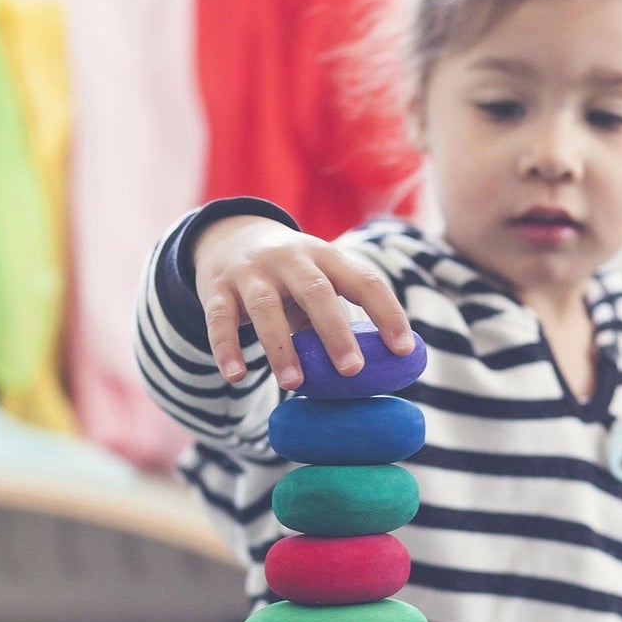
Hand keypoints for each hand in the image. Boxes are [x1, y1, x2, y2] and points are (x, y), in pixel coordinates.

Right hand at [192, 215, 415, 388]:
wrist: (228, 237)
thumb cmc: (288, 277)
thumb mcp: (315, 283)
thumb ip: (335, 318)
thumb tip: (371, 372)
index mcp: (325, 256)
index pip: (364, 280)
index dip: (387, 313)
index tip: (404, 349)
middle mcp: (289, 258)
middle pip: (316, 291)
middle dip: (335, 331)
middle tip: (352, 371)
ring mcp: (251, 271)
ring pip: (266, 308)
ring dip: (281, 347)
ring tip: (294, 384)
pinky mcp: (216, 288)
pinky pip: (220, 320)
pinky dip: (227, 348)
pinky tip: (236, 376)